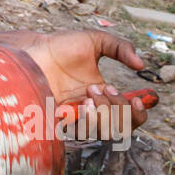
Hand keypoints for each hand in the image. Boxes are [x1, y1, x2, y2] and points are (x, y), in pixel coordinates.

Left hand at [0, 29, 148, 129]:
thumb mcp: (94, 41)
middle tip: (108, 88)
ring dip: (106, 112)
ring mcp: (79, 119)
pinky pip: (84, 133)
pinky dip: (90, 119)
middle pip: (124, 128)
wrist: (32, 53)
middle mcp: (95, 111)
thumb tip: (141, 65)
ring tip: (91, 90)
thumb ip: (120, 47)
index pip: (132, 114)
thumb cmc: (60, 48)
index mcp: (106, 95)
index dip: (142, 111)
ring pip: (106, 132)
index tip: (143, 97)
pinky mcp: (62, 125)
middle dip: (122, 108)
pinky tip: (83, 102)